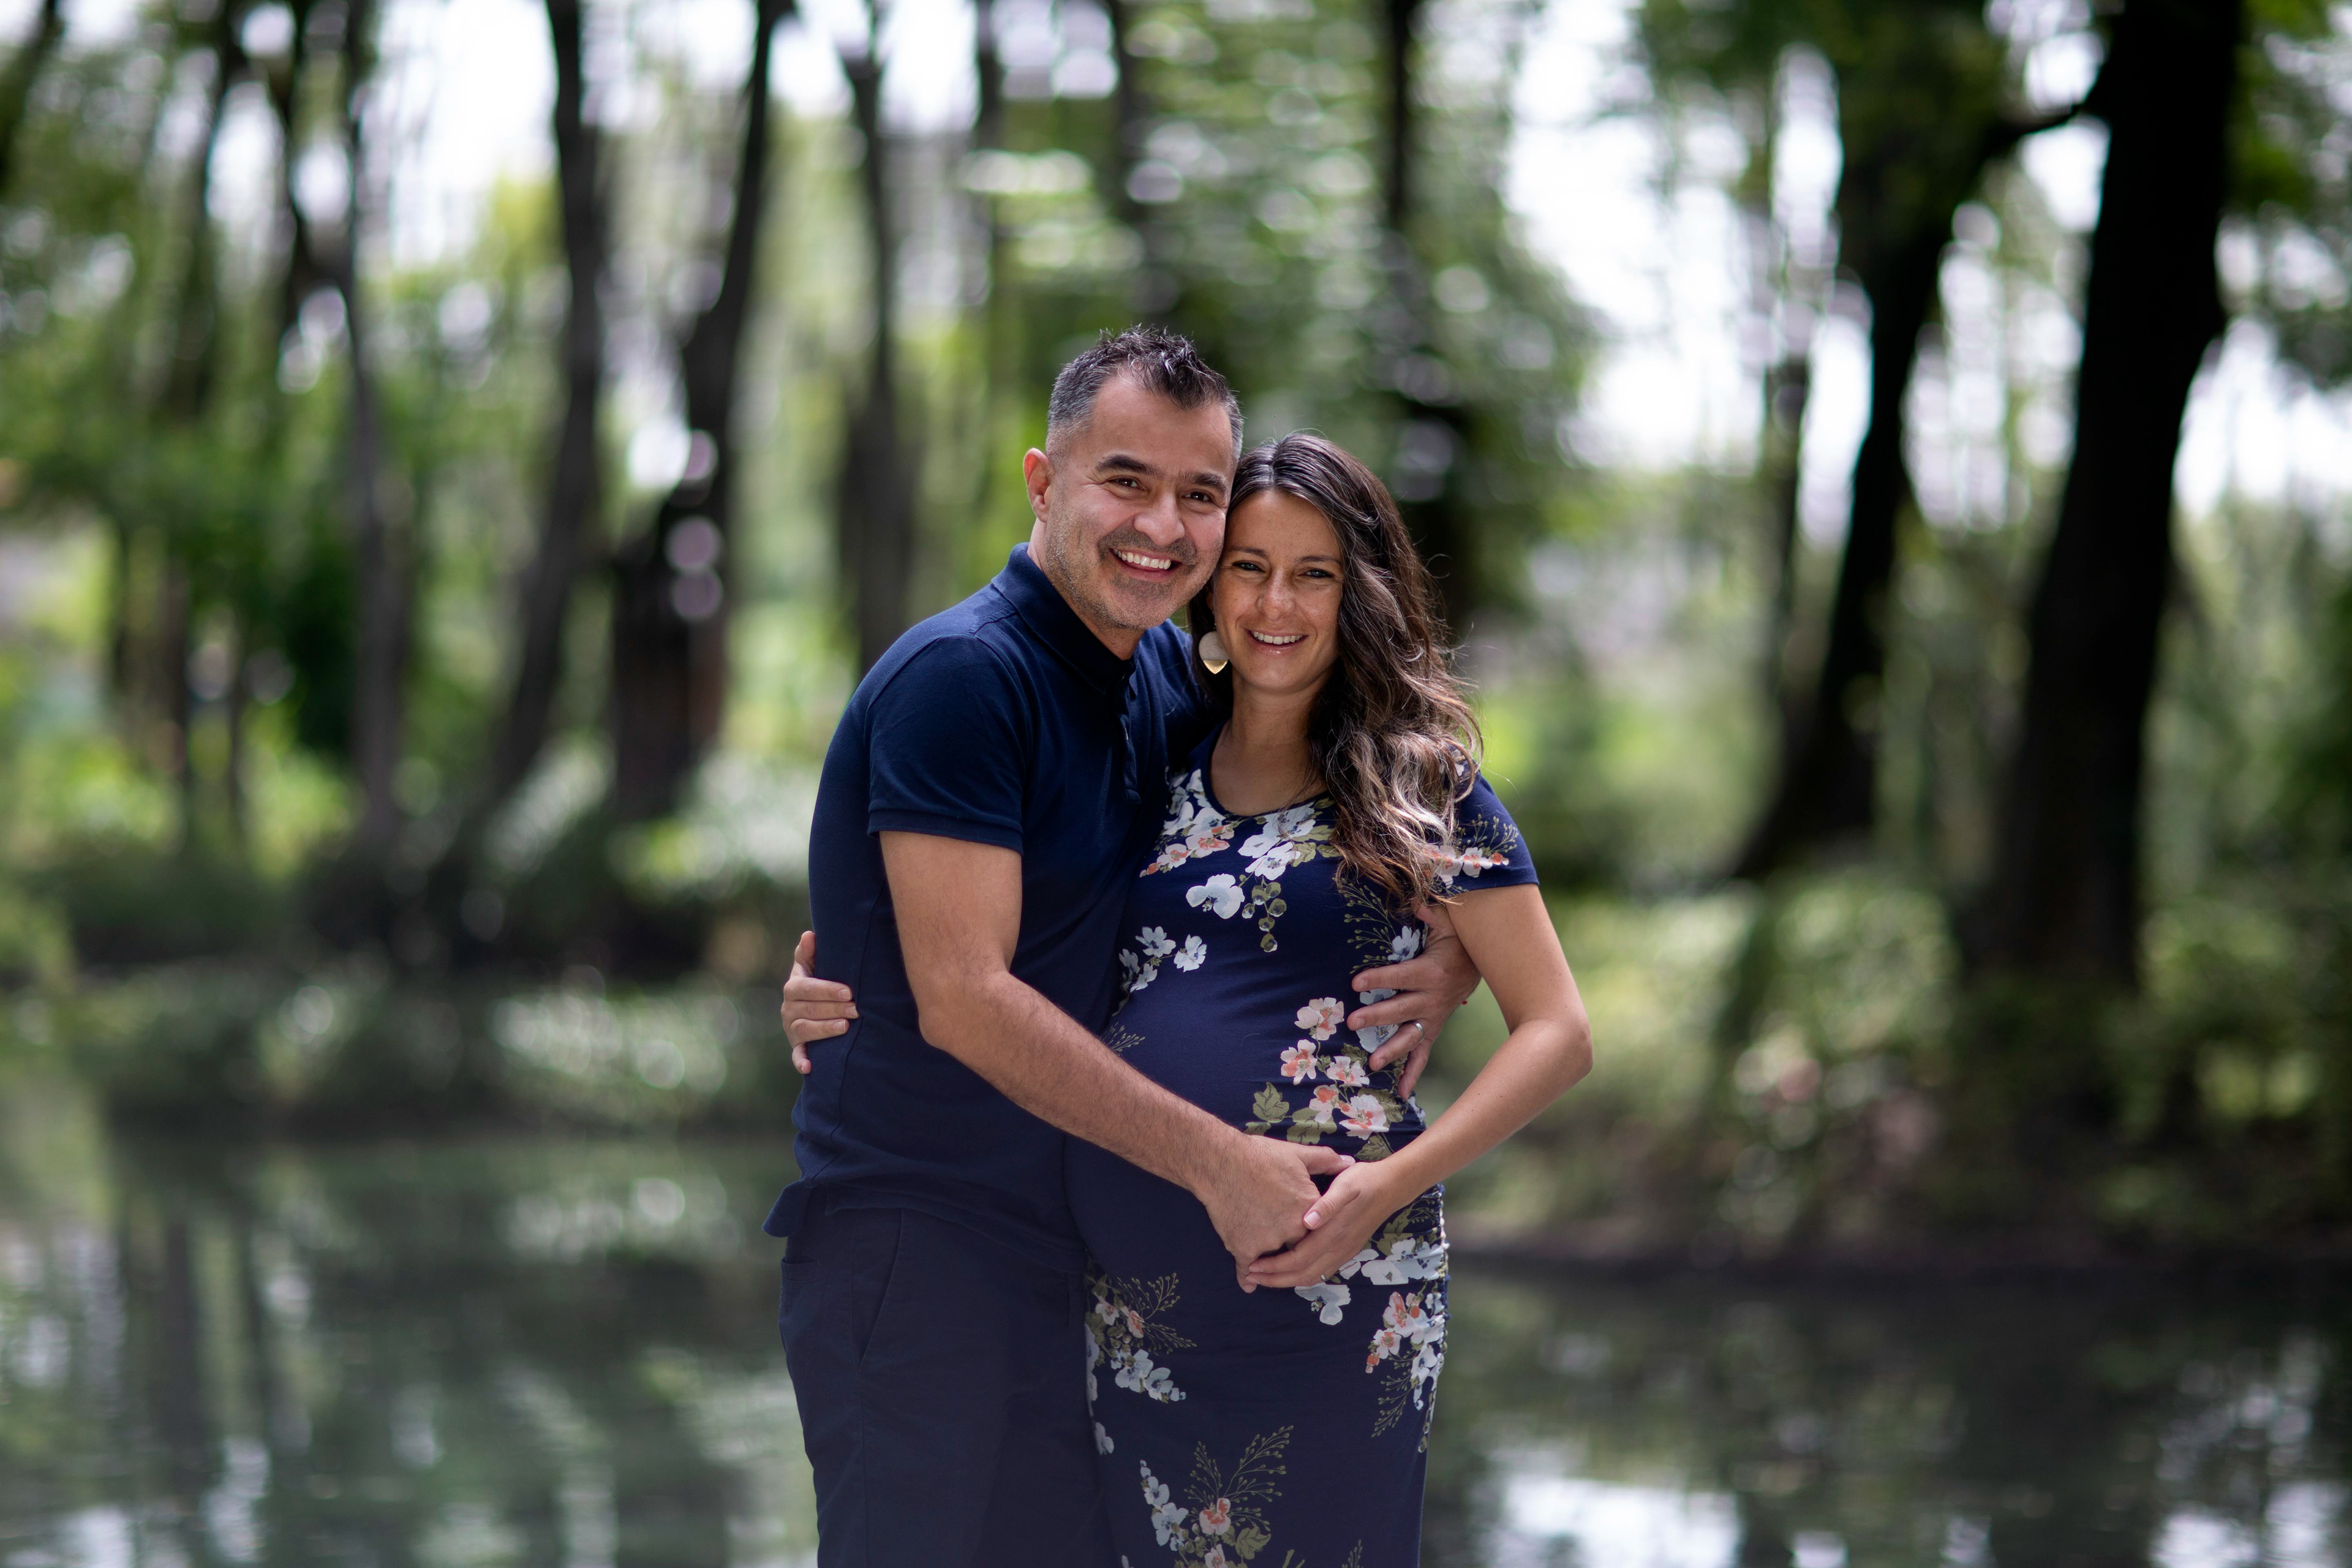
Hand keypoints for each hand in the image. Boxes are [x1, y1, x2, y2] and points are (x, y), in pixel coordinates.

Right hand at [780, 931, 857, 1073]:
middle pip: (810, 1009)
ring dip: (824, 1029)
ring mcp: (791, 1028)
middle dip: (834, 1009)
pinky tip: (809, 1067)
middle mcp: (788, 1008)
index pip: (807, 988)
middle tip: (857, 1010)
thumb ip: (810, 952)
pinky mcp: (796, 1046)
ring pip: (805, 1029)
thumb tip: (809, 934)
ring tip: (845, 1027)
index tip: (849, 991)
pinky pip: (796, 1055)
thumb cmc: (818, 982)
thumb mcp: (812, 966)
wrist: (814, 1006)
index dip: (827, 989)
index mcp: (794, 987)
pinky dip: (801, 1061)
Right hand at [1193, 1133, 1353, 1291]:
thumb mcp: (1297, 1153)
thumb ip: (1326, 1160)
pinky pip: (1247, 1268)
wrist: (1222, 1162)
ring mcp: (1269, 1241)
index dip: (1308, 1224)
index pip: (1316, 1226)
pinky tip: (1249, 1284)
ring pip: (1272, 1257)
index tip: (1300, 1223)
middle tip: (1277, 1236)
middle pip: (1296, 1243)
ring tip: (1260, 1258)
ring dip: (1268, 1261)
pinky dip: (1247, 1277)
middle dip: (1288, 1242)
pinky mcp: (1245, 1247)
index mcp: (1309, 1208)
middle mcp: (1293, 1229)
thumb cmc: (1259, 1155)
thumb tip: (1349, 1163)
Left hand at [1243, 1161, 1409, 1291]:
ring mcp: (1343, 1252)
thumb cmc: (1363, 1181)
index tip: (1252, 1265)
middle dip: (1275, 1279)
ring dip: (1287, 1280)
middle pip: (1302, 1275)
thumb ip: (1327, 1204)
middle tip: (1250, 1276)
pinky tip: (1290, 1270)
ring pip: (1312, 1277)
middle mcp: (1338, 1248)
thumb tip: (1307, 1221)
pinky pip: (1321, 1272)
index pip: (1298, 1260)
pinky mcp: (1346, 1250)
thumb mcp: (1345, 1185)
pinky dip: (1301, 1276)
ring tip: (1264, 1277)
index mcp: (1333, 1234)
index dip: (1274, 1267)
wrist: (1391, 1187)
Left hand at [1349, 903, 1478, 1097]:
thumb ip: (1433, 914)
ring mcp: (1432, 1018)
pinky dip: (1412, 1074)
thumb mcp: (1449, 923)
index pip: (1400, 976)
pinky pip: (1423, 1054)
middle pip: (1400, 1010)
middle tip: (1352, 1023)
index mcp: (1431, 973)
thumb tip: (1417, 904)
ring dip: (1392, 1050)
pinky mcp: (1432, 1029)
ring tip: (1373, 1062)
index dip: (1378, 978)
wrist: (1478, 966)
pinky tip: (1400, 1092)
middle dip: (1377, 1017)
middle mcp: (1432, 1000)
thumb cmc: (1457, 942)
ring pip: (1410, 1036)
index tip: (1355, 982)